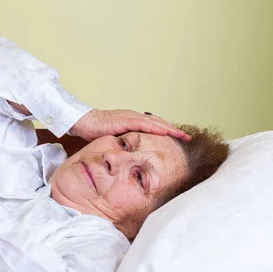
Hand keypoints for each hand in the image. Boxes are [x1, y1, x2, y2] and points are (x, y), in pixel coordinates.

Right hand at [70, 109, 191, 141]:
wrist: (85, 123)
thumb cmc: (97, 132)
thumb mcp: (116, 139)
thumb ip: (126, 144)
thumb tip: (133, 154)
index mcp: (133, 122)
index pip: (155, 126)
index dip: (168, 132)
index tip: (179, 139)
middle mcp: (135, 117)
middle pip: (159, 123)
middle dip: (174, 130)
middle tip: (188, 137)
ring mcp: (131, 117)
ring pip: (155, 123)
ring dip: (170, 129)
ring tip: (182, 135)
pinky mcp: (126, 119)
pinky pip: (144, 124)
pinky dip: (156, 128)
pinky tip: (166, 131)